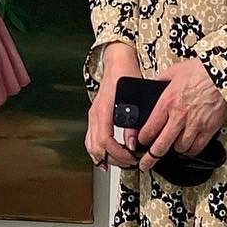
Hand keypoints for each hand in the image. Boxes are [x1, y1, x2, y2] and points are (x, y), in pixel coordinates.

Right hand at [85, 41, 141, 169]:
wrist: (117, 63)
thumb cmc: (126, 76)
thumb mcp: (135, 98)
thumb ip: (133, 123)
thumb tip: (132, 143)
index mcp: (104, 109)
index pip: (105, 140)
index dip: (118, 153)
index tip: (132, 157)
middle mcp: (95, 114)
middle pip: (96, 147)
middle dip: (114, 159)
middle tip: (131, 162)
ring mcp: (92, 116)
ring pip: (91, 145)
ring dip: (104, 157)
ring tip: (120, 163)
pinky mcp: (94, 117)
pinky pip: (90, 139)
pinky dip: (97, 151)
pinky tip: (105, 158)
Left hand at [134, 57, 226, 171]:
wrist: (223, 75)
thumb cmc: (200, 71)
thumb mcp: (173, 72)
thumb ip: (159, 81)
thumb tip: (150, 85)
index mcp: (166, 103)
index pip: (149, 129)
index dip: (142, 139)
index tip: (141, 142)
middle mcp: (179, 117)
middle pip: (161, 145)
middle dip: (151, 158)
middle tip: (145, 164)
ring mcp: (194, 125)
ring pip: (179, 148)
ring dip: (174, 150)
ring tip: (171, 148)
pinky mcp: (208, 129)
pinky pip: (196, 148)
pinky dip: (190, 151)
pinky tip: (187, 148)